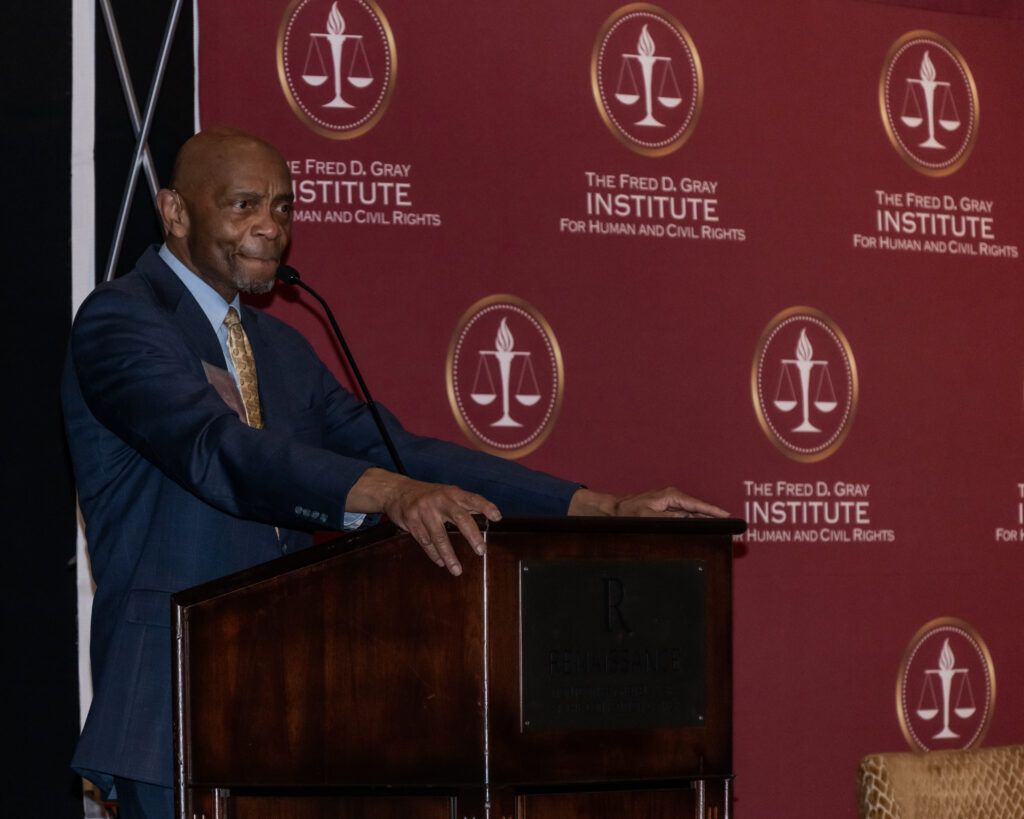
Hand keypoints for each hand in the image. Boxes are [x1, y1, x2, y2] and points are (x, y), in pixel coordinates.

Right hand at [348, 468, 501, 574]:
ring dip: (449, 555)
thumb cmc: (429, 495)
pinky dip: (434, 554)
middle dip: (471, 535)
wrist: (397, 491)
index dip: (486, 507)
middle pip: (459, 517)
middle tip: (481, 551)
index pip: (472, 499)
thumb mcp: (446, 494)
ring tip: (457, 570)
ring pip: (439, 536)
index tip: (498, 517)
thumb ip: (464, 504)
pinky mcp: (411, 521)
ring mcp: (424, 511)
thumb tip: (488, 516)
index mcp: (452, 493)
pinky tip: (441, 563)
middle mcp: (440, 500)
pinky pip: (425, 542)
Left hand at [568, 486, 728, 518]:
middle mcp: (673, 497)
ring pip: (694, 512)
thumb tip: (686, 520)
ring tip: (725, 527)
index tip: (727, 516)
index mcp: (670, 496)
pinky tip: (708, 526)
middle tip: (733, 523)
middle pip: (699, 508)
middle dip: (715, 515)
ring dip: (708, 519)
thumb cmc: (629, 513)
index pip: (696, 505)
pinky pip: (687, 515)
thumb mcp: (647, 517)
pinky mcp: (669, 508)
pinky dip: (697, 520)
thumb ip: (668, 519)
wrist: (615, 509)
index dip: (713, 511)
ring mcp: (672, 502)